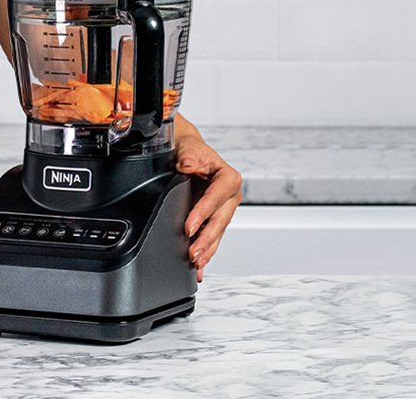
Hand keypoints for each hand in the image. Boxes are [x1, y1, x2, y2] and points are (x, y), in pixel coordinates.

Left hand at [176, 134, 242, 282]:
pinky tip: (199, 267)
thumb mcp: (189, 149)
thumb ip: (189, 157)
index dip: (202, 213)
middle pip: (218, 221)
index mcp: (228, 179)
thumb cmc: (190, 151)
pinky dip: (205, 253)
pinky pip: (211, 239)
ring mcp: (223, 211)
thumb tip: (188, 165)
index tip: (189, 227)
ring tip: (196, 262)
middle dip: (206, 239)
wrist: (186, 153)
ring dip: (206, 250)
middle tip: (193, 253)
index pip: (216, 198)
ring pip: (216, 234)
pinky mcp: (214, 220)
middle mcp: (229, 197)